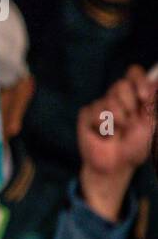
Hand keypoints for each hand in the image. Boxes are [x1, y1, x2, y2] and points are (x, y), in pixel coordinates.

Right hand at [77, 65, 156, 220]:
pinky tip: (104, 135)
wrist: (117, 165)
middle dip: (128, 104)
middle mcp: (118, 97)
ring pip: (108, 100)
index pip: (134, 73)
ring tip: (118, 132)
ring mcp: (101, 105)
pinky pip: (94, 113)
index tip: (145, 97)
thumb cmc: (136, 146)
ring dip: (117, 119)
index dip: (139, 80)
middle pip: (120, 84)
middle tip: (130, 122)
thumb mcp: (151, 123)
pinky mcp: (87, 115)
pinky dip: (103, 127)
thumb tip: (156, 82)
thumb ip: (153, 103)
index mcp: (135, 96)